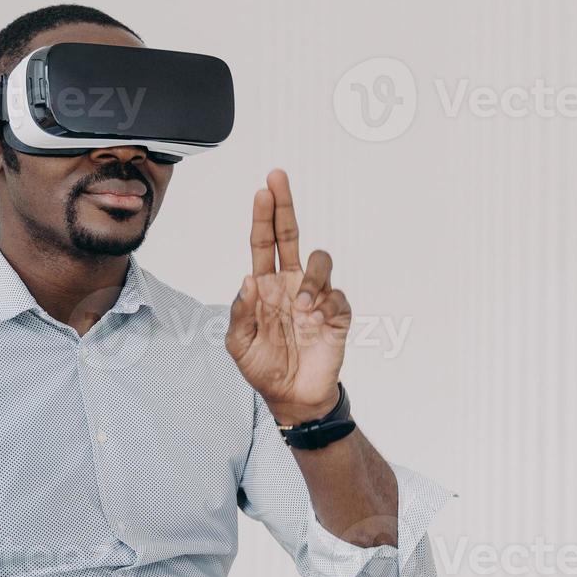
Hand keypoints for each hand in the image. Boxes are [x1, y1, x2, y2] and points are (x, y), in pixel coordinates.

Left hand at [226, 169, 350, 424]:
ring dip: (312, 278)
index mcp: (266, 286)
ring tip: (302, 306)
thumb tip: (248, 279)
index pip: (264, 243)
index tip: (263, 189)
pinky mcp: (336, 314)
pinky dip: (326, 305)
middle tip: (278, 179)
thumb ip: (241, 313)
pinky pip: (337, 296)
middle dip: (284, 206)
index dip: (264, 215)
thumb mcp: (239, 344)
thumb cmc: (264, 368)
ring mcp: (315, 297)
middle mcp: (291, 284)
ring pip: (321, 262)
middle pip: (291, 235)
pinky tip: (315, 322)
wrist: (293, 397)